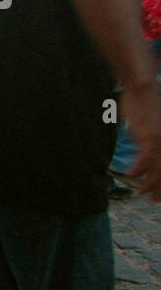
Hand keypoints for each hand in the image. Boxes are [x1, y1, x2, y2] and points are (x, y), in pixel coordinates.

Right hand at [121, 83, 160, 200]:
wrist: (143, 88)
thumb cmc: (144, 106)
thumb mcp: (148, 130)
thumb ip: (148, 145)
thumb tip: (143, 159)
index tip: (159, 195)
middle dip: (160, 189)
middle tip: (154, 201)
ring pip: (158, 169)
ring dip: (150, 184)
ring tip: (143, 195)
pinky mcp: (150, 137)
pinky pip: (145, 159)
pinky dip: (139, 170)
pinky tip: (132, 177)